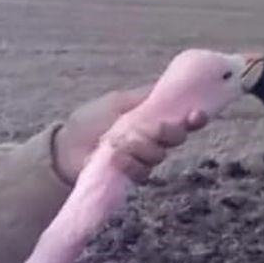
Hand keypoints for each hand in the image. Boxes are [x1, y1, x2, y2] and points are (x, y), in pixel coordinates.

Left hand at [52, 84, 208, 183]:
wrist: (67, 148)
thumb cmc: (90, 121)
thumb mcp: (117, 102)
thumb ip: (143, 96)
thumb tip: (169, 86)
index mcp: (153, 120)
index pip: (183, 119)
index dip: (195, 118)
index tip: (197, 114)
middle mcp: (154, 140)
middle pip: (177, 138)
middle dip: (167, 132)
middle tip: (152, 129)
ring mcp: (144, 160)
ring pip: (159, 154)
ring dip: (141, 146)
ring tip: (120, 142)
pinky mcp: (133, 176)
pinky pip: (143, 172)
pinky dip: (130, 163)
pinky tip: (116, 157)